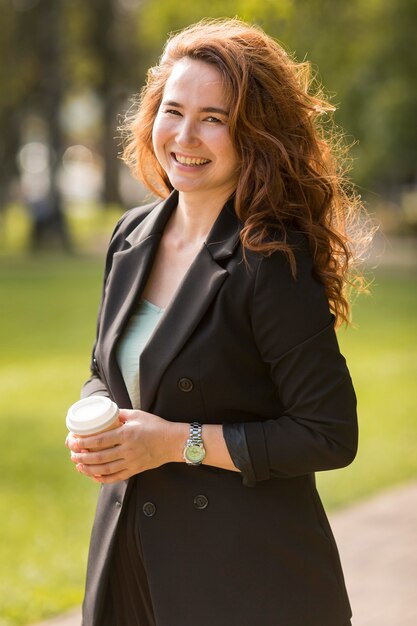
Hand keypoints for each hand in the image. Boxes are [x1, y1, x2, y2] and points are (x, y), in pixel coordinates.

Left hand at [66, 409, 181, 483]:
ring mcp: (132, 461)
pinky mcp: (135, 469)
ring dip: (89, 469)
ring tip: (79, 466)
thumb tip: (105, 414)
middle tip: (73, 454)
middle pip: (99, 457)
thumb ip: (120, 414)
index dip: (84, 443)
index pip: (100, 440)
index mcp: (127, 434)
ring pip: (105, 469)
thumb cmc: (155, 425)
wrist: (173, 441)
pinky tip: (94, 476)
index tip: (74, 441)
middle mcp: (128, 449)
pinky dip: (103, 479)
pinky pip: (116, 477)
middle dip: (82, 457)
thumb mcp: (137, 415)